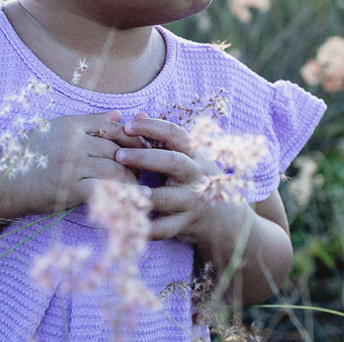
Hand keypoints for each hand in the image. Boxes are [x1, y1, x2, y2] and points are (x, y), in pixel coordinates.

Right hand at [5, 110, 147, 214]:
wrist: (2, 181)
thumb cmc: (30, 155)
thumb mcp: (56, 130)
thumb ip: (89, 123)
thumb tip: (119, 115)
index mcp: (70, 124)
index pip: (112, 127)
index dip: (132, 137)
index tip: (143, 147)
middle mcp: (73, 142)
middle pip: (117, 148)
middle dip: (136, 161)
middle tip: (148, 171)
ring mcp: (71, 166)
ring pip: (115, 169)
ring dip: (131, 180)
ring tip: (141, 188)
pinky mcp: (69, 189)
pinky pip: (103, 191)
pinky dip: (119, 197)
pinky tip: (130, 203)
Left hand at [113, 112, 245, 244]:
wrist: (225, 218)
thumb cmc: (196, 178)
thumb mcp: (187, 155)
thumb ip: (162, 137)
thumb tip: (139, 115)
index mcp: (194, 154)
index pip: (175, 134)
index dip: (151, 127)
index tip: (127, 126)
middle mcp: (195, 176)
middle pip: (172, 162)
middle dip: (144, 157)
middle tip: (118, 155)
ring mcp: (192, 201)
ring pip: (167, 198)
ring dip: (143, 195)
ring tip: (119, 192)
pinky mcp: (186, 224)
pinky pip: (165, 228)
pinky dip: (146, 228)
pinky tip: (127, 222)